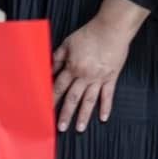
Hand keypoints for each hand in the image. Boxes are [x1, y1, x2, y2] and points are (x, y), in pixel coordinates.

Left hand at [51, 0, 142, 132]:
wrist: (111, 29)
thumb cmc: (90, 34)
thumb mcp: (68, 43)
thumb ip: (58, 58)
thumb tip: (48, 68)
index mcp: (73, 68)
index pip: (59, 87)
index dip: (51, 99)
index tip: (46, 109)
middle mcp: (85, 76)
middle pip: (72, 98)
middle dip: (65, 113)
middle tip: (60, 127)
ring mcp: (99, 79)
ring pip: (89, 101)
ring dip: (84, 116)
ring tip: (79, 128)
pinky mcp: (111, 78)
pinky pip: (108, 95)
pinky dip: (106, 107)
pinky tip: (103, 118)